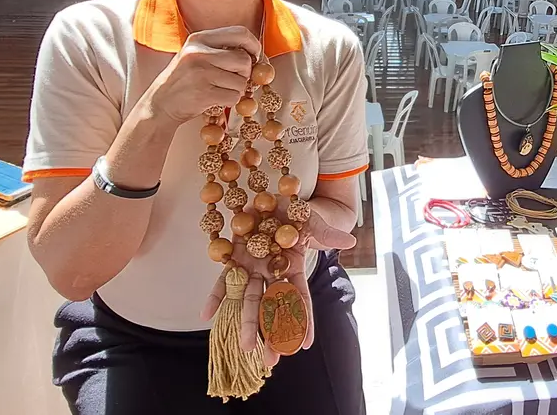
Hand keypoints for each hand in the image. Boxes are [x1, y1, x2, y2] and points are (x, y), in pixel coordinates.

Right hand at [145, 26, 260, 123]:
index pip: (240, 33)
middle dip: (244, 73)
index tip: (255, 56)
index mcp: (199, 38)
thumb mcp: (195, 54)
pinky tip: (216, 99)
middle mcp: (199, 52)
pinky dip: (230, 101)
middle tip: (234, 79)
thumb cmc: (183, 80)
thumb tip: (254, 52)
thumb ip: (220, 49)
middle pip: (244, 59)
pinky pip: (234, 97)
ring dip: (237, 89)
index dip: (254, 45)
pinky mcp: (203, 93)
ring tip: (220, 90)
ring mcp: (201, 73)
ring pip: (241, 81)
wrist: (159, 104)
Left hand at [200, 209, 356, 366]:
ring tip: (246, 349)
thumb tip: (351, 241)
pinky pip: (221, 281)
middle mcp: (272, 273)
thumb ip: (328, 234)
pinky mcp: (234, 259)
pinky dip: (214, 297)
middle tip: (272, 359)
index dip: (303, 321)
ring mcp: (252, 268)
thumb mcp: (313, 221)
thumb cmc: (295, 212)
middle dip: (271, 332)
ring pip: (248, 300)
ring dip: (246, 323)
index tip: (304, 345)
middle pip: (272, 306)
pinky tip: (206, 315)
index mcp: (293, 268)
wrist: (271, 197)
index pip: (300, 299)